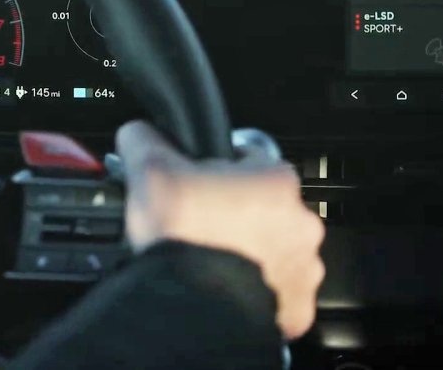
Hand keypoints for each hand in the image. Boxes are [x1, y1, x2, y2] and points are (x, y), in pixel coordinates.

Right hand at [118, 120, 324, 338]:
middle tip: (197, 225)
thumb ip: (145, 138)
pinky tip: (223, 287)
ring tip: (207, 259)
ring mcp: (303, 268)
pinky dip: (252, 289)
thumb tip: (139, 133)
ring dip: (247, 252)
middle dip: (234, 213)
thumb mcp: (148, 169)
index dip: (214, 169)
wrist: (191, 307)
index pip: (247, 158)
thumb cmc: (181, 237)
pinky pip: (275, 292)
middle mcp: (300, 223)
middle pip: (263, 207)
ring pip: (273, 250)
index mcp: (275, 180)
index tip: (194, 185)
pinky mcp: (296, 309)